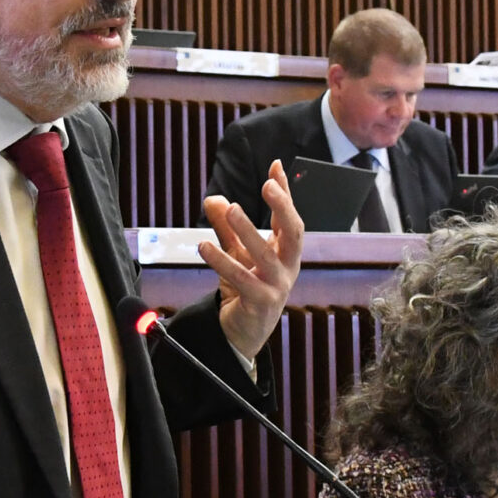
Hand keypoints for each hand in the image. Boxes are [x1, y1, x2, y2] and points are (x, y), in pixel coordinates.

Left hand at [205, 163, 304, 360]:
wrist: (244, 332)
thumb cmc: (246, 287)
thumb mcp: (235, 252)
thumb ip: (225, 227)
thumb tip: (213, 198)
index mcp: (286, 251)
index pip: (288, 216)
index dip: (284, 192)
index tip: (275, 165)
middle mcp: (288, 266)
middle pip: (294, 233)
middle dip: (283, 207)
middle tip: (268, 185)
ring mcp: (278, 285)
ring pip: (265, 255)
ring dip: (248, 230)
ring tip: (231, 209)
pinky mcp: (262, 302)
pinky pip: (242, 278)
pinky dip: (222, 261)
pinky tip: (203, 246)